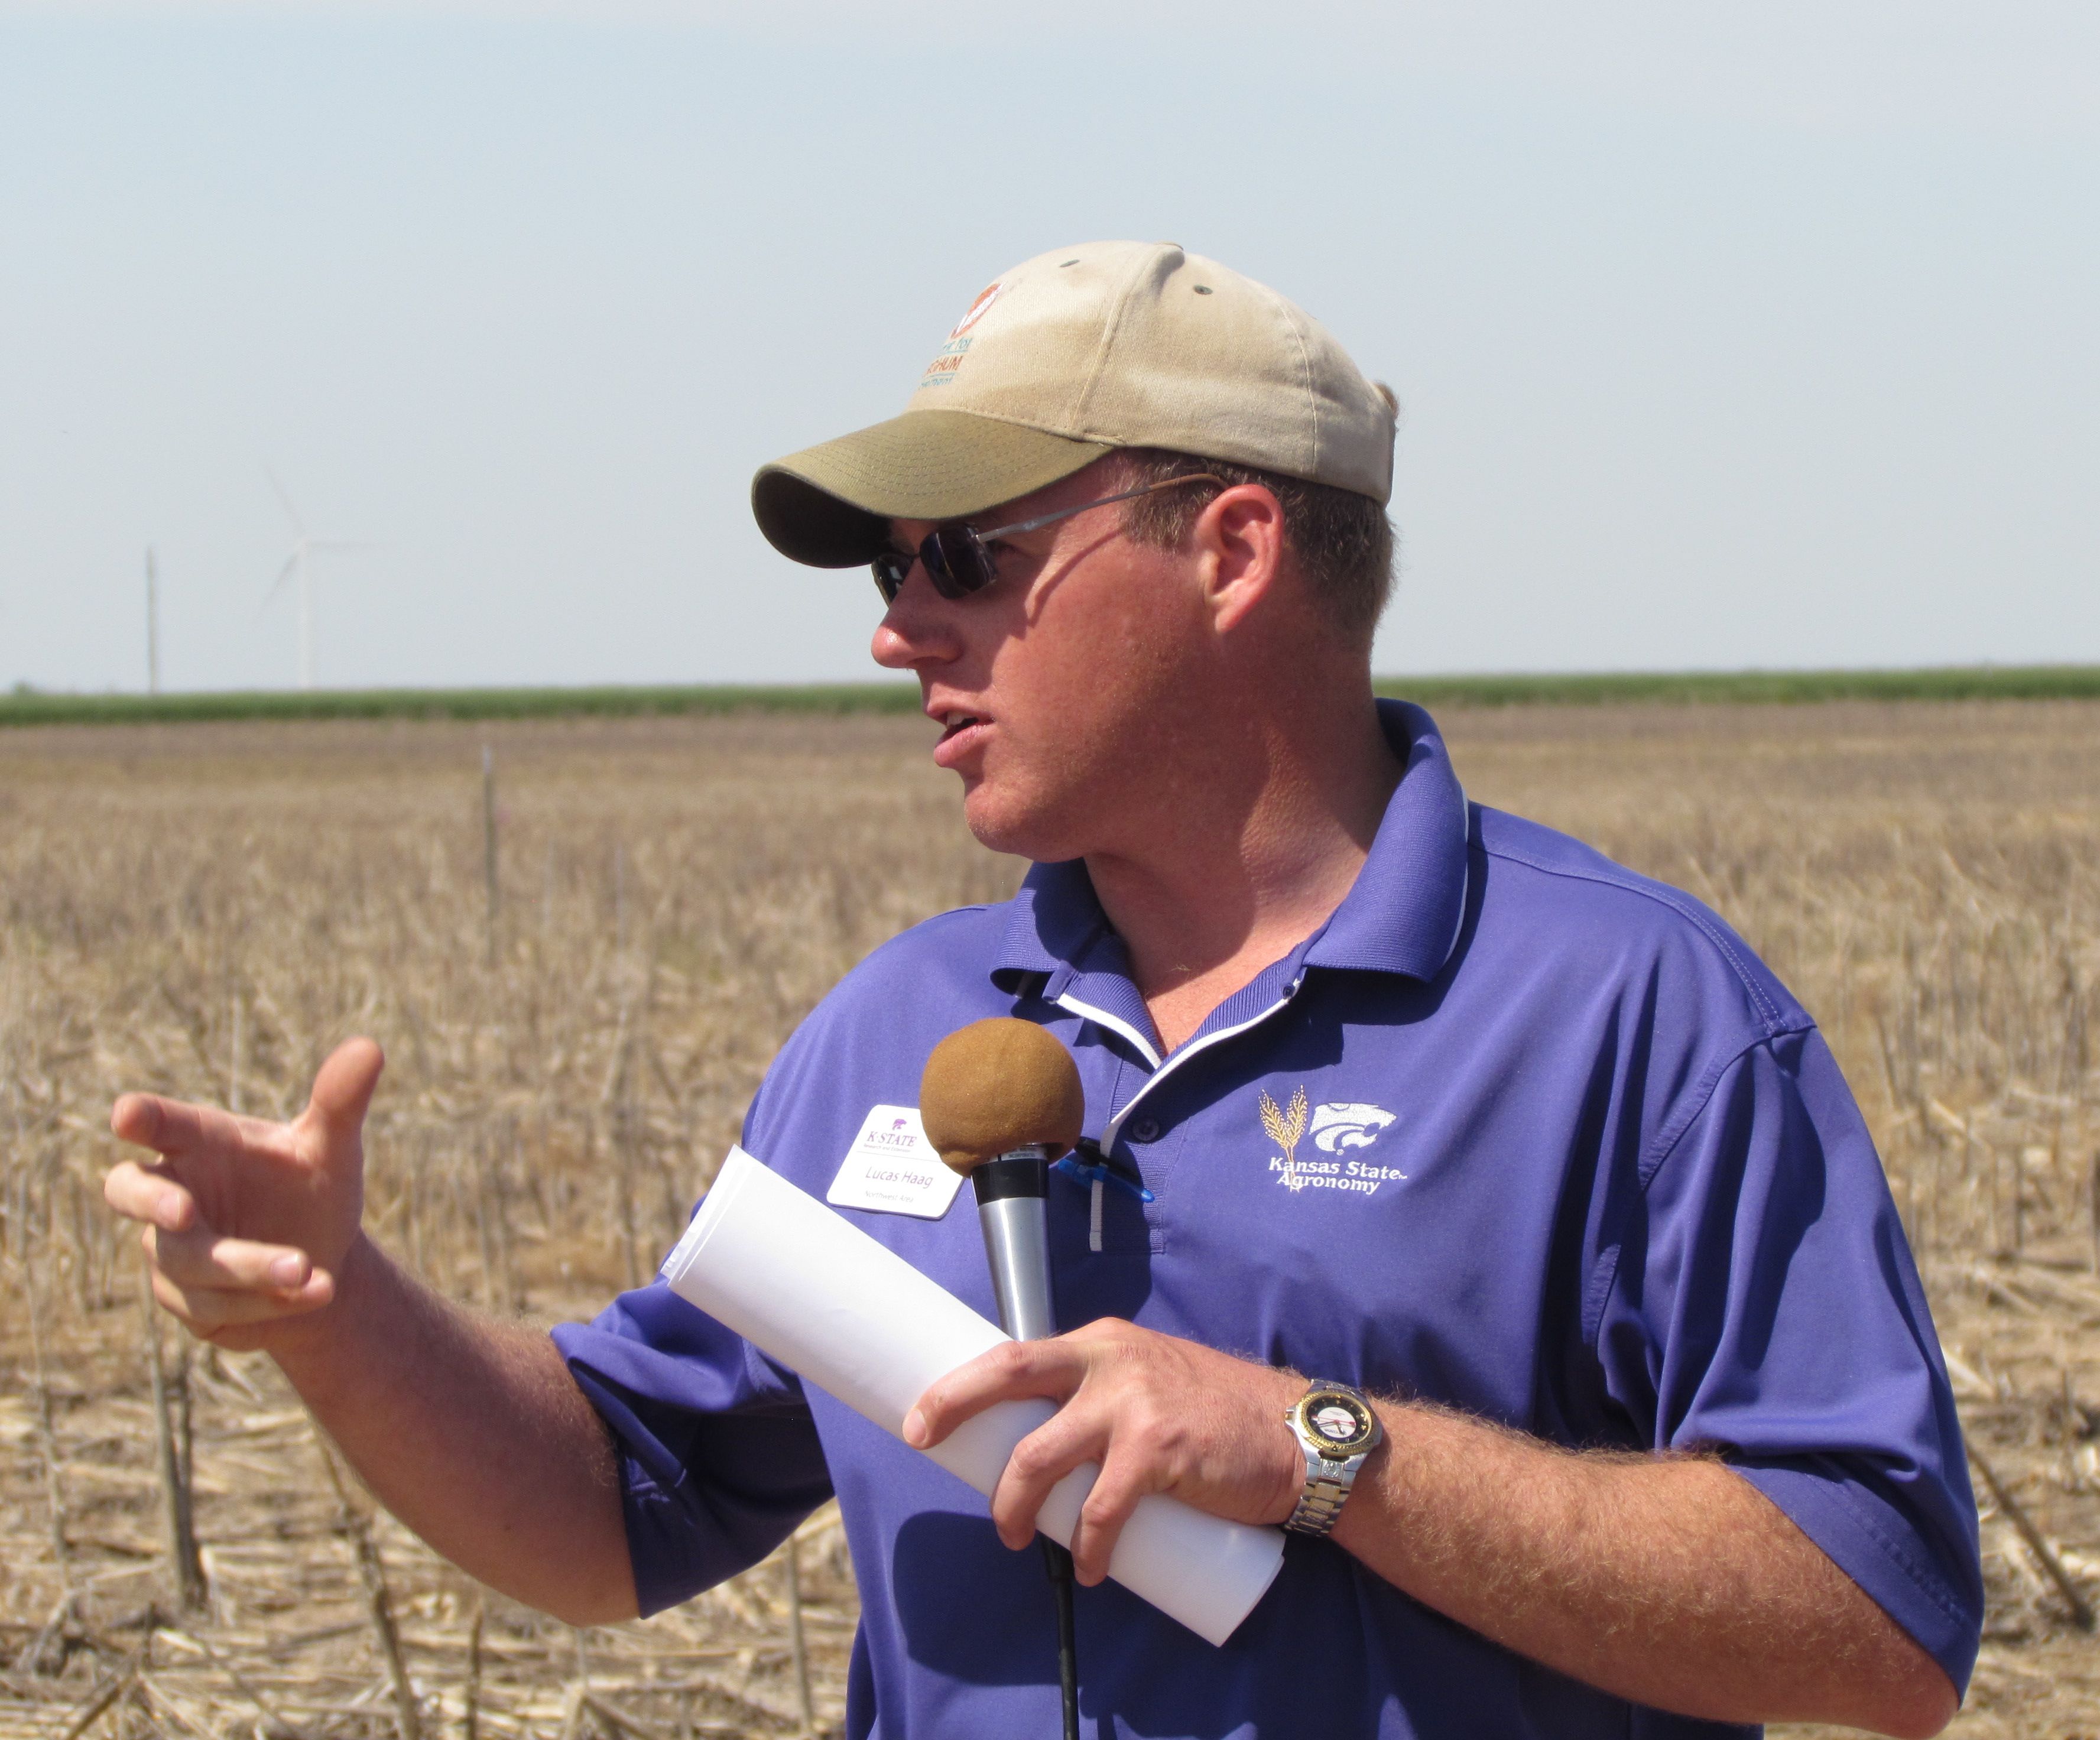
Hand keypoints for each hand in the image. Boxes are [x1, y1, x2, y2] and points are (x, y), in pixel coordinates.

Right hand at [103, 1037, 383, 1350]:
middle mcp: (176, 1193)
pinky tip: (319, 1290)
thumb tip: (371, 1047)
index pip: (161, 1125)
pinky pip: (216, 1307)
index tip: (127, 1115)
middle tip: (184, 1212)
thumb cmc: (311, 1189)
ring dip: (250, 1267)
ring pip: (190, 1263)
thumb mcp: (332, 1148)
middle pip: (127, 1191)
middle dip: (152, 1202)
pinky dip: (268, 1301)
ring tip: (307, 1269)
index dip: (141, 1118)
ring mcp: (172, 1251)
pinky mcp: (187, 1302)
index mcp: (201, 1144)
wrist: (323, 1262)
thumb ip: (341, 1103)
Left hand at [903, 1318, 1307, 1584]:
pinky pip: (1100, 1510)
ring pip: (1042, 1456)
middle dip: (955, 1405)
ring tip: (1016, 1537)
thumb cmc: (1216, 1416)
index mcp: (1103, 1345)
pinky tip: (1090, 1568)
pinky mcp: (1160, 1450)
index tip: (923, 1414)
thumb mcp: (1150, 1381)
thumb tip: (1043, 1440)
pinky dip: (1087, 1546)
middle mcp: (1112, 1363)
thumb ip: (1101, 1397)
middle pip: (1011, 1375)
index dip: (962, 1382)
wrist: (1293, 1434)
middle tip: (923, 1440)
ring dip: (1015, 1504)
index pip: (1016, 1353)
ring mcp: (1134, 1404)